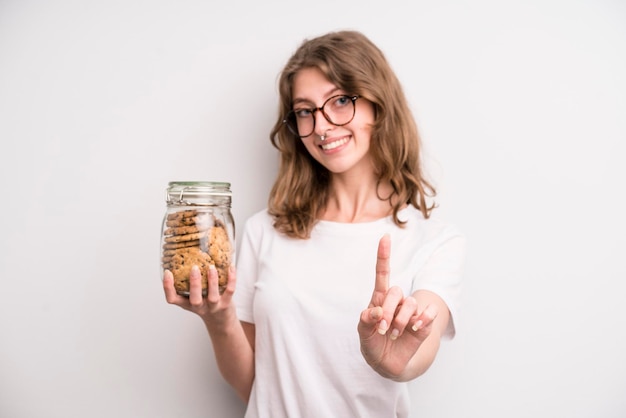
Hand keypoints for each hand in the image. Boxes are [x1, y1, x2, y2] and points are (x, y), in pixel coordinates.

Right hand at [163, 264, 236, 325]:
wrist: (220, 321)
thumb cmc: (204, 304)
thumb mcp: (193, 296)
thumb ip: (189, 282)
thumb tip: (187, 256)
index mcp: (186, 303)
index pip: (172, 299)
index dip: (168, 287)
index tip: (168, 272)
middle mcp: (199, 306)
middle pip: (194, 299)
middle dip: (194, 283)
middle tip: (194, 268)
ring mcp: (213, 307)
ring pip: (212, 296)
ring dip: (212, 281)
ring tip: (211, 267)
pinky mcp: (226, 304)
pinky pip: (229, 291)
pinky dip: (231, 279)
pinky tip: (231, 267)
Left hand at [357, 234, 437, 379]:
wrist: (387, 363)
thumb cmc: (372, 343)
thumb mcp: (363, 332)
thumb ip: (366, 320)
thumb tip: (377, 311)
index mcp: (380, 299)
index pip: (383, 273)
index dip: (384, 255)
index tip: (385, 237)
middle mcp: (397, 302)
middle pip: (396, 292)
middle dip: (388, 311)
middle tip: (381, 329)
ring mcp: (411, 312)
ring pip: (410, 304)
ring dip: (401, 321)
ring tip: (393, 335)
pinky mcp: (424, 323)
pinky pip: (429, 313)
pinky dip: (423, 319)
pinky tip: (415, 328)